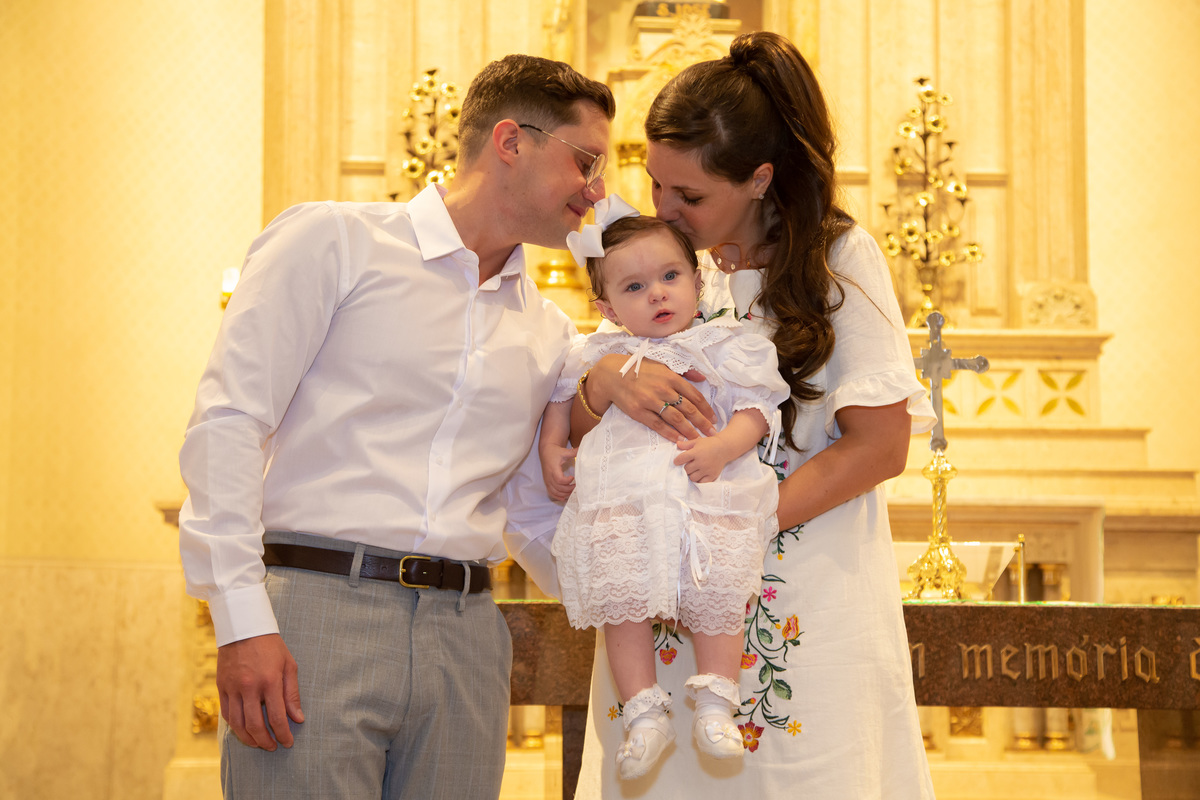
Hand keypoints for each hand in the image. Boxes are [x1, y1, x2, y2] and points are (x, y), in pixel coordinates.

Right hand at [217, 633, 303, 750]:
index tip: (287, 742)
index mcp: (270, 681)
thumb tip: (298, 719)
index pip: (277, 717)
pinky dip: (235, 726)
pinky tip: (244, 730)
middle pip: (255, 725)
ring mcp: (233, 688)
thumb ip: (292, 694)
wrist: (244, 628)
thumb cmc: (271, 646)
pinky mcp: (221, 687)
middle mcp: (250, 687)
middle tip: (273, 747)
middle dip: (266, 741)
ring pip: (238, 724)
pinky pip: (227, 714)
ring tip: (259, 743)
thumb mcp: (289, 665)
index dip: (283, 734)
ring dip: (249, 739)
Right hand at [539, 442, 576, 501]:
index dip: (567, 481)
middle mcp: (549, 476)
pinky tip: (564, 498)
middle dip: (568, 489)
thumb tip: (582, 449)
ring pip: (555, 492)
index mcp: (553, 468)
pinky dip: (557, 496)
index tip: (573, 477)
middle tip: (576, 486)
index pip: (559, 479)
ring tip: (572, 491)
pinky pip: (551, 492)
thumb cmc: (555, 452)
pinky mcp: (547, 482)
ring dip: (564, 494)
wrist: (546, 452)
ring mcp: (547, 480)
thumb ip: (573, 452)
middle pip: (558, 488)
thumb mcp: (564, 452)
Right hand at [589, 355, 716, 440]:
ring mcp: (650, 401)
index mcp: (671, 377)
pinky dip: (670, 434)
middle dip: (702, 422)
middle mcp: (663, 389)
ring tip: (698, 439)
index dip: (706, 408)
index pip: (694, 395)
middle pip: (688, 409)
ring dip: (689, 430)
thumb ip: (683, 372)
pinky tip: (679, 439)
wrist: (612, 375)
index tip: (714, 418)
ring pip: (676, 419)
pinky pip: (658, 425)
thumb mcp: (662, 364)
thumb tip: (702, 378)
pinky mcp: (639, 412)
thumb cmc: (639, 369)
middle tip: (712, 433)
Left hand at [674, 436, 733, 482]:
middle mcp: (701, 462)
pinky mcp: (712, 475)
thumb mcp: (697, 441)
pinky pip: (702, 482)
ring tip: (694, 470)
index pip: (681, 459)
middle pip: (686, 470)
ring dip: (691, 474)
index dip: (677, 461)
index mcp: (696, 452)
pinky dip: (699, 480)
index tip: (677, 461)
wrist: (724, 448)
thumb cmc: (709, 444)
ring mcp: (707, 470)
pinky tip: (699, 475)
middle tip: (688, 465)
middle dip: (685, 468)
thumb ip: (686, 444)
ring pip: (693, 478)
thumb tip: (677, 444)